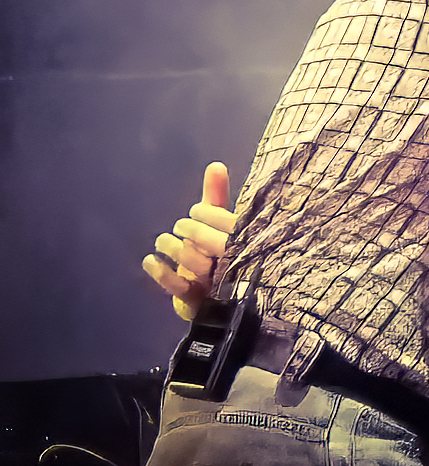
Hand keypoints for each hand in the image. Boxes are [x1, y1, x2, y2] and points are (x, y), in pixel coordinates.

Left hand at [142, 162, 237, 321]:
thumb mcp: (217, 222)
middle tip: (180, 227)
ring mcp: (215, 284)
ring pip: (194, 263)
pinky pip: (179, 287)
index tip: (195, 211)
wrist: (215, 301)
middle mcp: (233, 263)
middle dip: (191, 231)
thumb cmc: (216, 253)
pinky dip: (161, 272)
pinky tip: (150, 260)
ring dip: (173, 248)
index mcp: (242, 242)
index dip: (207, 213)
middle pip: (211, 243)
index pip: (228, 223)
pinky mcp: (196, 301)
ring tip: (162, 241)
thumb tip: (216, 164)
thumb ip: (216, 196)